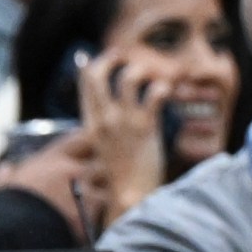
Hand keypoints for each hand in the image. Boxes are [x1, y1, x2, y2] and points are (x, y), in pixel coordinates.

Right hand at [0, 129, 102, 242]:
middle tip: (92, 184)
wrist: (16, 232)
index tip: (88, 152)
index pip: (83, 138)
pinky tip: (89, 223)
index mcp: (53, 159)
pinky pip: (103, 214)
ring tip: (91, 207)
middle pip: (101, 164)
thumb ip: (7, 175)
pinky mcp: (90, 217)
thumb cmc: (6, 206)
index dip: (89, 146)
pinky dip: (98, 217)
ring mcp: (85, 193)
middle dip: (98, 175)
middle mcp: (74, 171)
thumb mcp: (4, 185)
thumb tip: (6, 170)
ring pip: (106, 190)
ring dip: (101, 197)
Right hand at [76, 49, 170, 227]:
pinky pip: (154, 94)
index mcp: (91, 123)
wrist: (131, 195)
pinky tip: (167, 91)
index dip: (91, 65)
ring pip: (128, 78)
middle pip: (98, 74)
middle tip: (123, 56)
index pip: (85, 84)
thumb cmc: (122, 172)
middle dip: (111, 59)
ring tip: (150, 75)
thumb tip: (108, 105)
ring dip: (141, 69)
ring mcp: (124, 122)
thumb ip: (104, 125)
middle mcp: (104, 119)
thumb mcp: (105, 145)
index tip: (100, 57)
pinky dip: (162, 87)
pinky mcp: (145, 128)